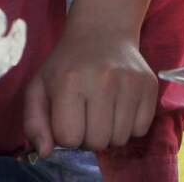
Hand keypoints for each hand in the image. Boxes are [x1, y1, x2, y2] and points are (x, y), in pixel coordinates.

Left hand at [22, 25, 156, 155]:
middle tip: (86, 114)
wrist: (101, 31)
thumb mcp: (39, 87)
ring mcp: (130, 82)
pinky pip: (141, 130)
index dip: (66, 133)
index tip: (67, 115)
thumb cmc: (66, 65)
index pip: (69, 138)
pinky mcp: (149, 85)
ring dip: (109, 132)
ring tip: (102, 109)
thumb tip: (44, 153)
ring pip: (120, 140)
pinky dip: (129, 126)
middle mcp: (103, 80)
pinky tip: (120, 106)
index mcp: (70, 81)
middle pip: (97, 143)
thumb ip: (33, 123)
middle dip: (88, 136)